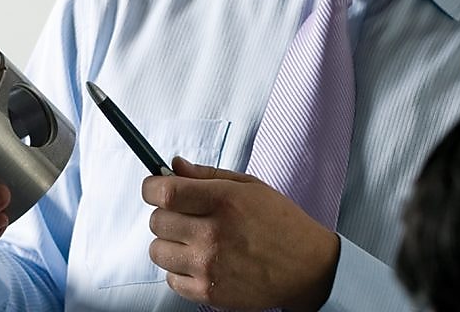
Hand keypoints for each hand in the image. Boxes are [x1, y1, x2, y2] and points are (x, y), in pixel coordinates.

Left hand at [141, 157, 340, 310]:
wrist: (308, 268)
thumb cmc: (281, 223)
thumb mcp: (249, 187)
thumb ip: (207, 175)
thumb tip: (174, 166)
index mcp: (223, 201)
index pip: (164, 193)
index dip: (152, 187)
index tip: (155, 188)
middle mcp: (213, 234)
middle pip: (156, 221)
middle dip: (165, 214)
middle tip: (185, 215)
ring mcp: (209, 266)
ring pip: (157, 251)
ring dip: (169, 243)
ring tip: (193, 240)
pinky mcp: (209, 293)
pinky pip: (170, 279)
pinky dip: (180, 271)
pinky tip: (200, 262)